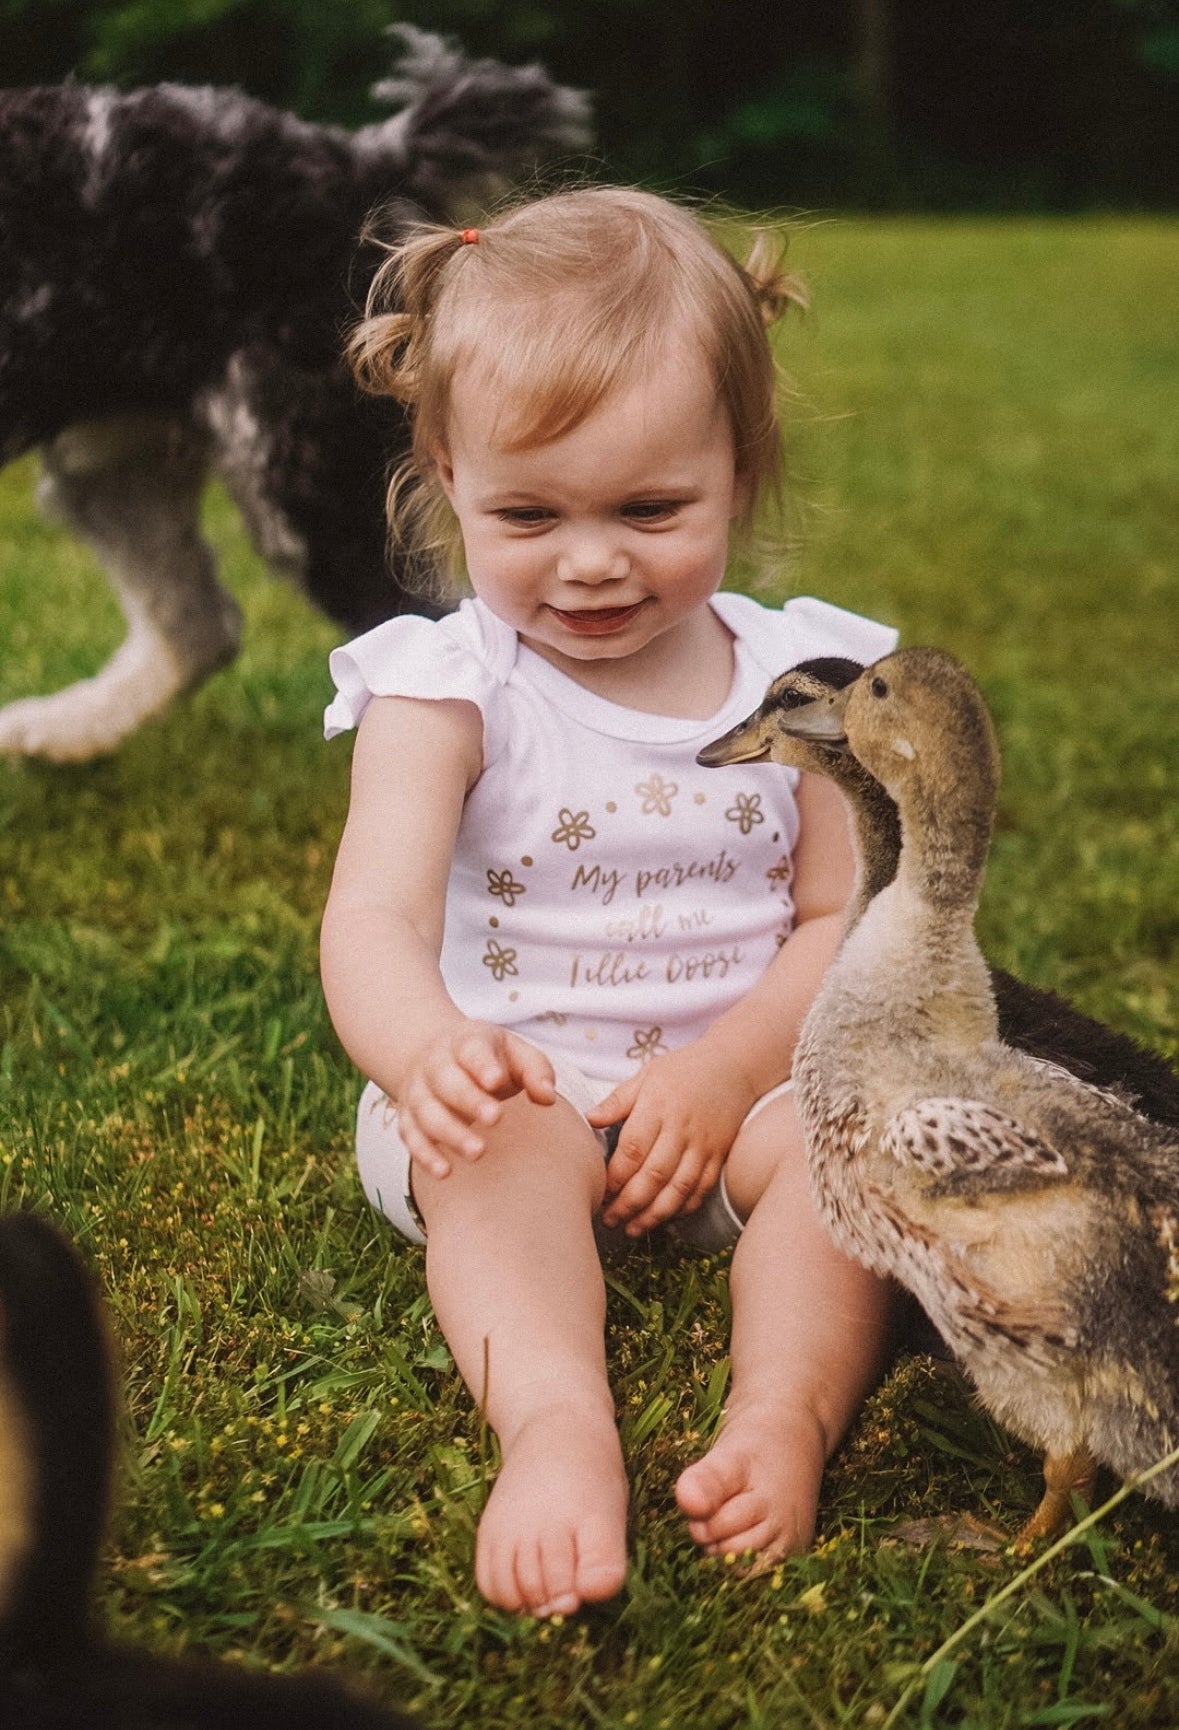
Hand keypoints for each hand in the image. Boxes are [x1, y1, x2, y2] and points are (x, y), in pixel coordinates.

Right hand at [397, 1021, 555, 1179]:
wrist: (437, 1055)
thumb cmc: (488, 1059)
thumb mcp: (515, 1052)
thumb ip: (535, 1070)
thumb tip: (547, 1098)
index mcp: (464, 1041)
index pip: (471, 1049)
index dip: (482, 1064)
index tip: (496, 1080)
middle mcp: (434, 1064)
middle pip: (446, 1081)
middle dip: (468, 1101)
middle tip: (495, 1119)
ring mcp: (418, 1090)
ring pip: (427, 1112)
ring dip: (450, 1133)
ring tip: (478, 1152)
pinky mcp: (408, 1117)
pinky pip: (411, 1136)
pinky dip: (424, 1154)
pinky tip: (445, 1171)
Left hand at [587, 1045, 760, 1236]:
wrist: (734, 1065)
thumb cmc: (683, 1069)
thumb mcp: (646, 1075)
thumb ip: (618, 1100)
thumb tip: (588, 1120)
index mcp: (658, 1106)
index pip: (633, 1149)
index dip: (614, 1176)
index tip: (598, 1192)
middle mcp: (682, 1129)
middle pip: (654, 1175)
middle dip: (629, 1204)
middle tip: (609, 1220)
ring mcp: (704, 1145)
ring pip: (679, 1189)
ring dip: (654, 1214)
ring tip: (632, 1229)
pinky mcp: (720, 1155)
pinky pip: (702, 1188)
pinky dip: (684, 1208)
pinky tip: (665, 1218)